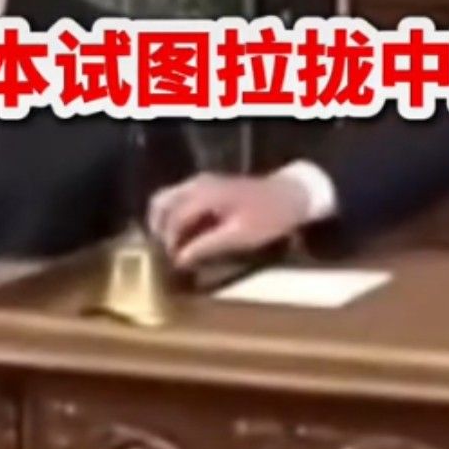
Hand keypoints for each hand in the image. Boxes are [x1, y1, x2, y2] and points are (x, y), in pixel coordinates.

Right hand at [147, 172, 310, 268]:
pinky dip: (173, 216)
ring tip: (169, 248)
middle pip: (161, 204)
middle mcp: (196, 184)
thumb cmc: (268, 218)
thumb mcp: (239, 237)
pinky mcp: (205, 186)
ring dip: (163, 223)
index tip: (169, 266)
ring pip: (166, 199)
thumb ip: (207, 247)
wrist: (290, 195)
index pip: (173, 219)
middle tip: (163, 257)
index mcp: (204, 194)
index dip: (168, 244)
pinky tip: (180, 236)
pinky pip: (177, 199)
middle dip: (158, 232)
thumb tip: (179, 261)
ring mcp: (200, 182)